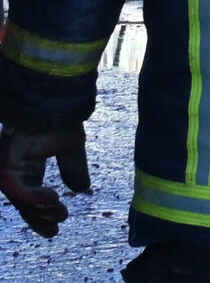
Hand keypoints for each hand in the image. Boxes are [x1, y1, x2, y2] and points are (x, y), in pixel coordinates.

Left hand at [0, 121, 87, 238]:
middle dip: (38, 218)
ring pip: (19, 199)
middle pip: (23, 202)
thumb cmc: (59, 119)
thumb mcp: (71, 149)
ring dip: (39, 209)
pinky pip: (18, 188)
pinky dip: (34, 197)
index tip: (56, 228)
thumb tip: (81, 188)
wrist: (54, 101)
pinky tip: (52, 199)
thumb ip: (73, 169)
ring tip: (59, 213)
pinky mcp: (6, 164)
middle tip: (54, 230)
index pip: (31, 196)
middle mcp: (15, 170)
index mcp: (27, 166)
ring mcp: (8, 167)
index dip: (42, 212)